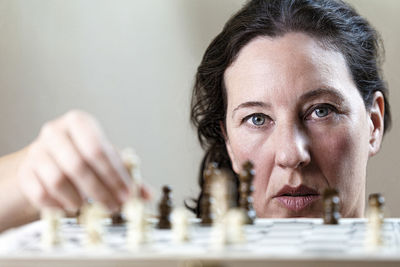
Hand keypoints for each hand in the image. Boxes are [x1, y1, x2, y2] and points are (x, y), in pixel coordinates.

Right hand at [17, 110, 132, 212]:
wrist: (47, 160)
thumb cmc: (81, 156)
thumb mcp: (106, 159)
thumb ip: (127, 175)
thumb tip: (148, 194)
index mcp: (78, 122)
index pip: (98, 149)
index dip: (114, 174)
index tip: (127, 194)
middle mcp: (55, 132)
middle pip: (78, 165)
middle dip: (100, 190)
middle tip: (114, 206)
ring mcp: (36, 151)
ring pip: (58, 181)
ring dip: (79, 200)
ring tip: (90, 207)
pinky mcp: (25, 171)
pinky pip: (42, 194)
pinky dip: (59, 205)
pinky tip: (71, 207)